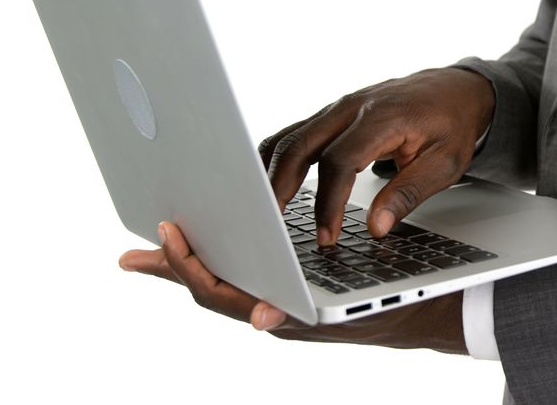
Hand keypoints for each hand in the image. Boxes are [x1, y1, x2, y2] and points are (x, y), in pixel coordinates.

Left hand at [119, 222, 466, 352]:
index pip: (220, 294)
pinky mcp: (287, 291)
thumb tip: (258, 320)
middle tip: (133, 254)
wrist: (423, 314)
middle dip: (172, 269)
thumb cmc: (395, 304)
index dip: (189, 268)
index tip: (169, 236)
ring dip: (188, 266)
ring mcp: (279, 302)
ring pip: (224, 282)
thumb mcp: (362, 299)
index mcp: (284, 316)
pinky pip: (245, 276)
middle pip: (210, 289)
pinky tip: (215, 246)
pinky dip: (220, 260)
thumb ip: (310, 312)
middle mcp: (275, 312)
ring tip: (155, 250)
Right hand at [258, 68, 494, 243]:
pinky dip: (279, 160)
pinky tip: (272, 185)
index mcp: (382, 117)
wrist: (454, 89)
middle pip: (300, 145)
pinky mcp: (332, 114)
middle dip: (281, 189)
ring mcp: (338, 108)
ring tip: (264, 212)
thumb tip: (377, 226)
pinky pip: (295, 134)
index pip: (340, 162)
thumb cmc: (451, 123)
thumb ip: (409, 193)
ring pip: (290, 138)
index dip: (328, 202)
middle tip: (273, 228)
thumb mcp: (445, 163)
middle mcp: (352, 107)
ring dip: (272, 174)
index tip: (327, 235)